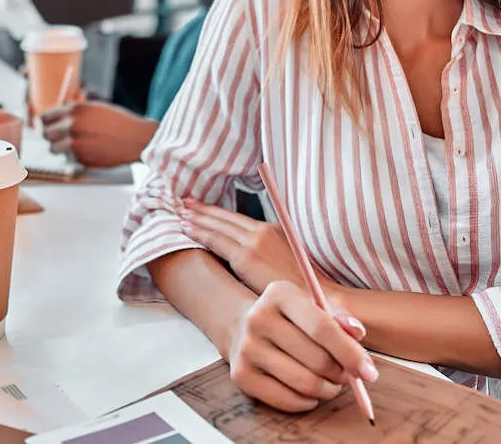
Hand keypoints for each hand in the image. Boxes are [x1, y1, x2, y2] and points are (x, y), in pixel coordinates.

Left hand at [41, 100, 155, 168]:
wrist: (136, 138)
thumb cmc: (119, 122)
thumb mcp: (95, 108)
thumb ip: (74, 112)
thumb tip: (55, 117)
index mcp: (75, 110)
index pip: (45, 117)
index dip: (47, 123)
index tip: (50, 126)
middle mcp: (72, 125)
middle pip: (46, 134)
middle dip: (52, 136)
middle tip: (61, 137)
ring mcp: (75, 143)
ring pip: (53, 149)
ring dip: (59, 148)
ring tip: (73, 146)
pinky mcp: (82, 159)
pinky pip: (68, 158)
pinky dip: (74, 157)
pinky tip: (88, 151)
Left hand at [179, 199, 328, 295]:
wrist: (320, 298)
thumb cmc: (305, 288)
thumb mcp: (289, 262)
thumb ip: (270, 256)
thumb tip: (256, 260)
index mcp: (274, 230)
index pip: (238, 219)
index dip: (218, 212)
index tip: (201, 207)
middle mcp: (263, 231)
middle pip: (225, 218)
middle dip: (202, 210)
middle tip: (183, 202)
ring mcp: (253, 243)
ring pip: (218, 226)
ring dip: (197, 218)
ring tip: (180, 213)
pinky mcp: (246, 258)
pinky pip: (216, 240)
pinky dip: (199, 232)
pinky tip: (185, 229)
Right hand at [224, 281, 376, 412]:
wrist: (242, 325)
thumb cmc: (289, 318)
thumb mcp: (312, 306)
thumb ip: (339, 319)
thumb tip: (358, 333)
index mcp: (279, 293)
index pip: (322, 327)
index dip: (350, 353)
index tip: (369, 372)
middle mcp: (258, 318)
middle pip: (317, 359)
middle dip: (342, 374)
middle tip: (348, 377)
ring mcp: (246, 348)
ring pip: (304, 383)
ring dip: (327, 390)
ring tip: (331, 384)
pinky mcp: (240, 375)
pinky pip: (286, 400)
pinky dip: (307, 402)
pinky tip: (310, 393)